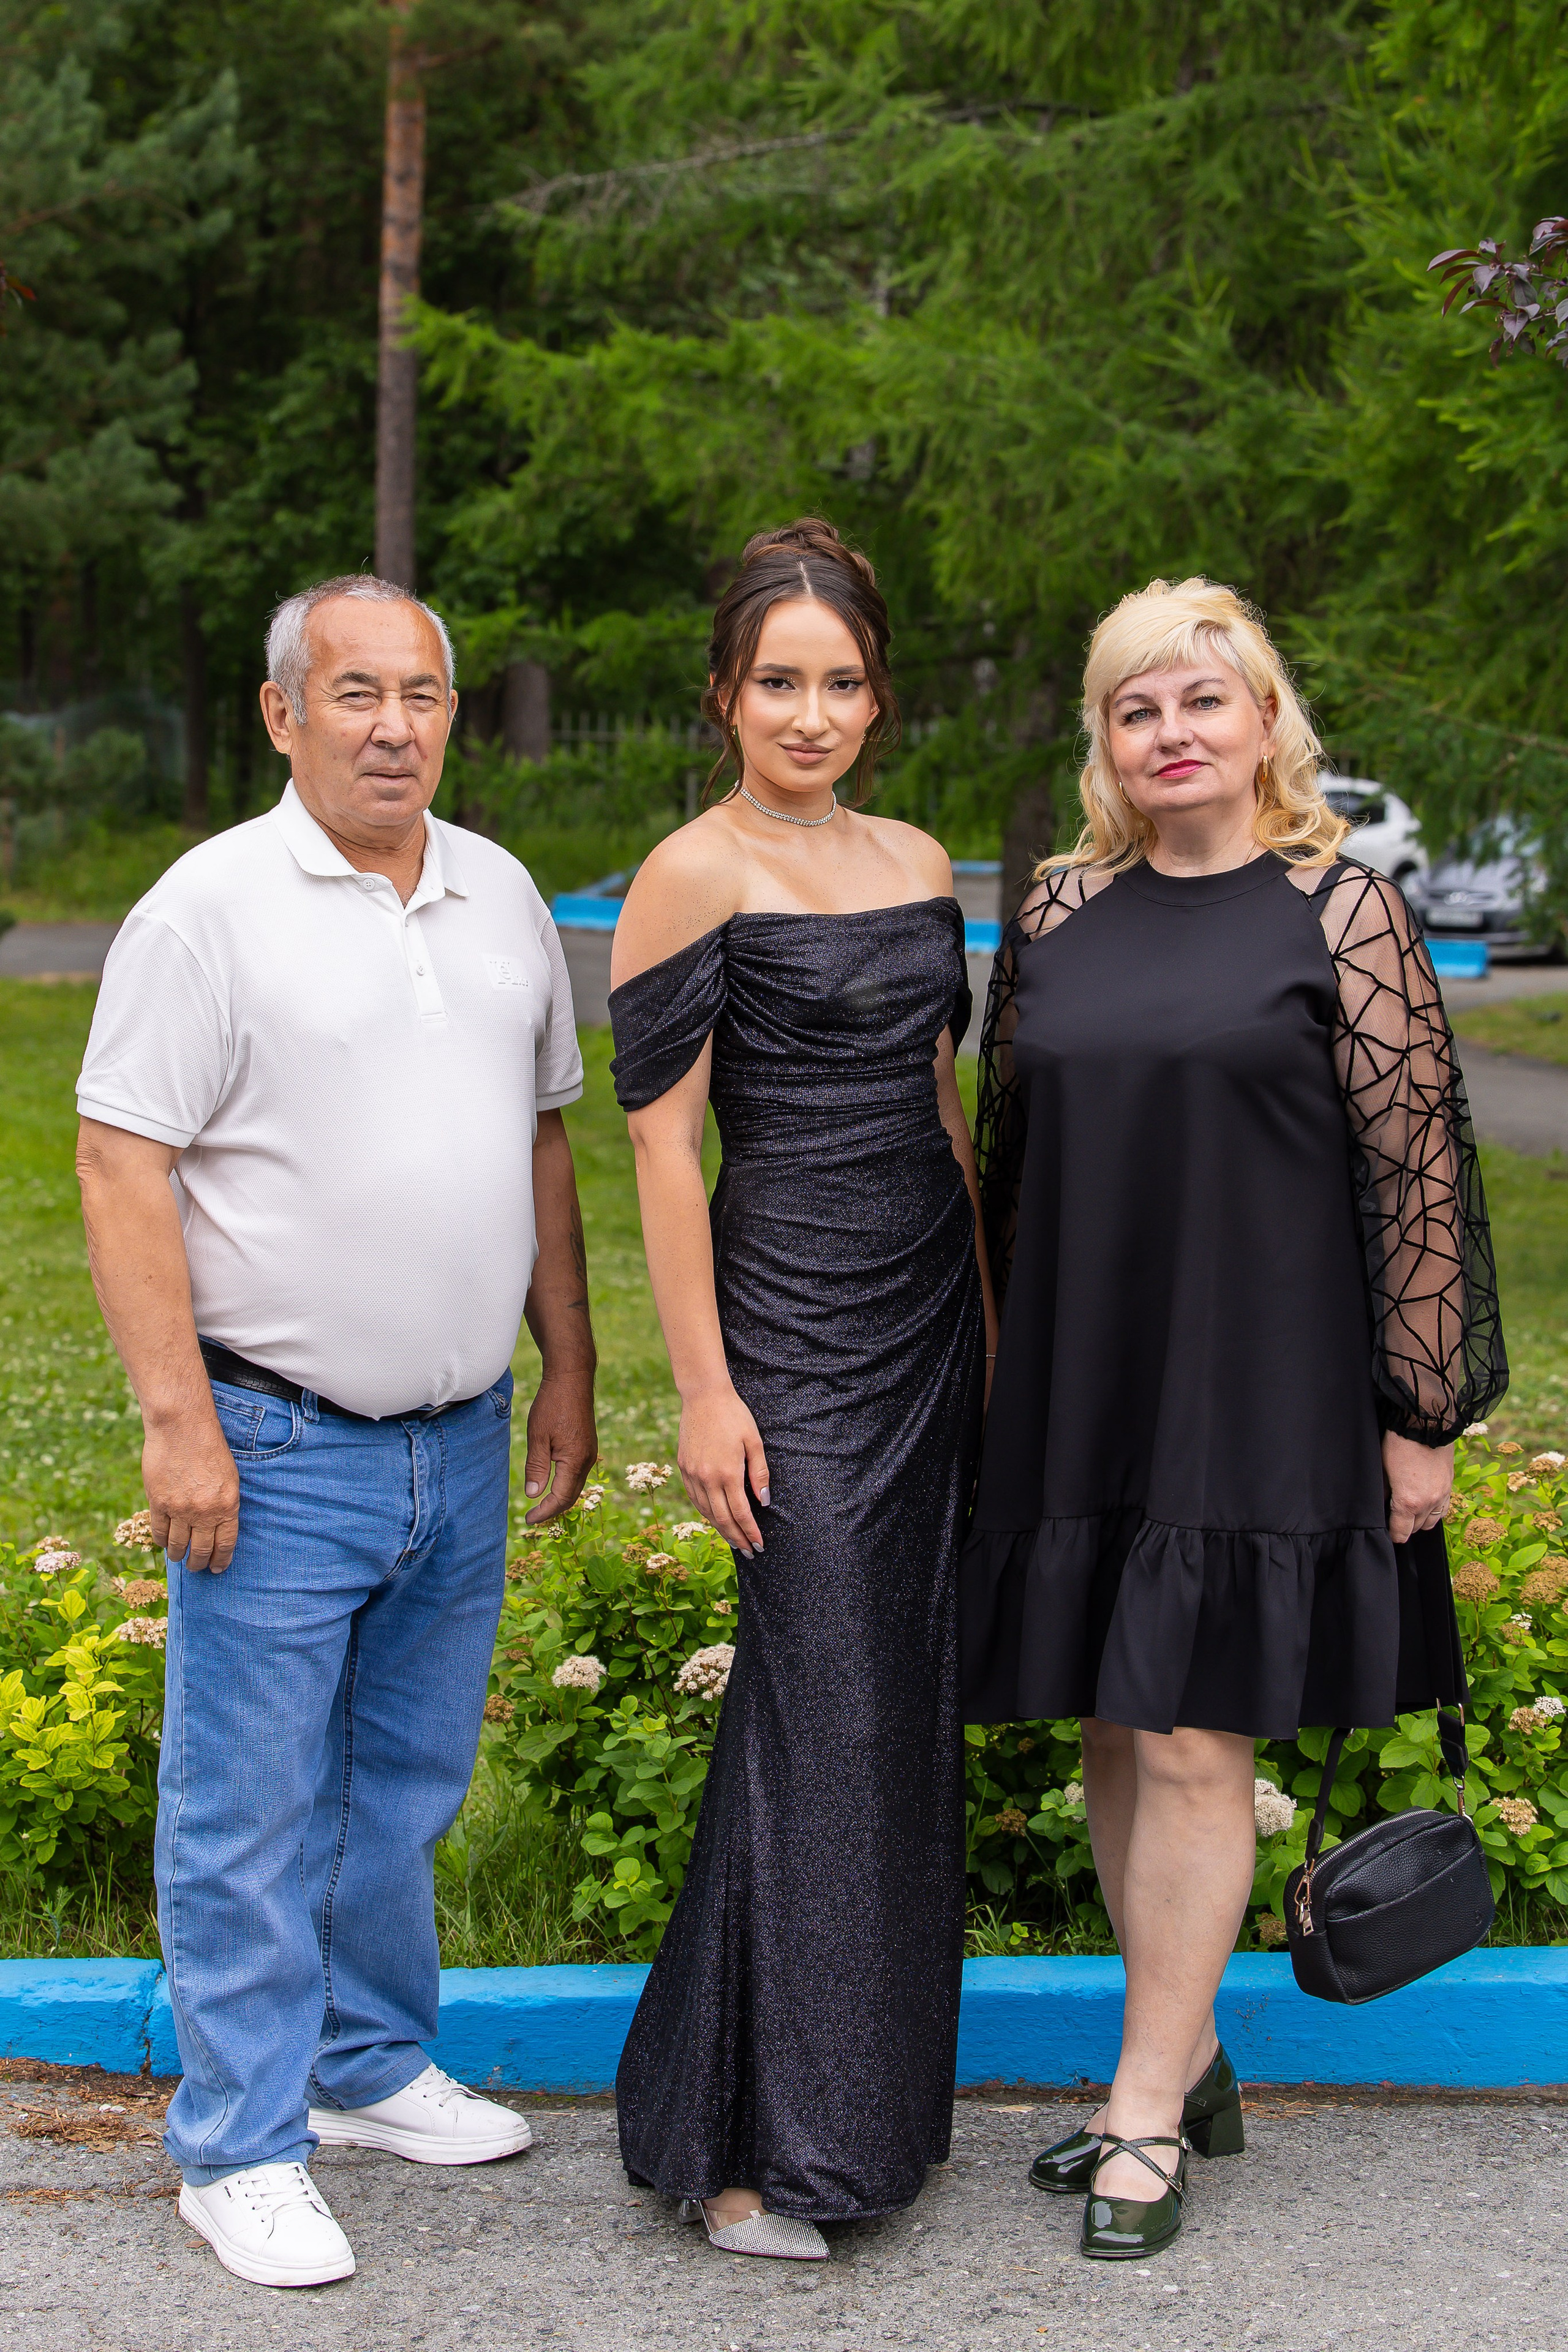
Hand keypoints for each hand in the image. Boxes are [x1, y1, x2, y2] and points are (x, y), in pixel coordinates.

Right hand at [142, 1412, 239, 1572]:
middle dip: (199, 1563)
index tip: (216, 1568)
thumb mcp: (228, 1477)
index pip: (225, 1544)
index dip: (220, 1560)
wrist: (182, 1427)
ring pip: (177, 1545)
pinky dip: (161, 1540)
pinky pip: (158, 1531)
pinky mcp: (158, 1502)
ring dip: (178, 1555)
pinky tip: (164, 1542)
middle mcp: (204, 1511)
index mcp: (227, 1505)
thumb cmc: (209, 1448)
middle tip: (197, 1567)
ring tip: (179, 1557)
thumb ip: (223, 1504)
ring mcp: (179, 1508)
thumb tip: (217, 1528)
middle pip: (201, 1549)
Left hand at [522, 1367, 596, 1524]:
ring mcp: (590, 1452)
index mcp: (575, 1460)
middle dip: (552, 1509)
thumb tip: (533, 1495)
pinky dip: (565, 1484)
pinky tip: (552, 1483)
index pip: (561, 1498)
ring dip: (559, 1498)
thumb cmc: (552, 1405)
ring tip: (540, 1505)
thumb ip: (536, 1467)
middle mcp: (587, 1460)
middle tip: (532, 1517)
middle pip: (571, 1496)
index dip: (544, 1512)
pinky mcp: (587, 1445)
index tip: (528, 1520)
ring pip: (576, 1485)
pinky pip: (578, 1473)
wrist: (572, 1379)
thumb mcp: (537, 1436)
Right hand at [677, 1384, 769, 1557]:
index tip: (759, 1545)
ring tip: (734, 1541)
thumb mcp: (754, 1441)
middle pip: (722, 1518)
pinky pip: (694, 1498)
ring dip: (720, 1529)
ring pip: (705, 1511)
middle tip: (749, 1552)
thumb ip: (759, 1473)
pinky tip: (714, 1518)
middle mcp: (707, 1477)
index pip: (740, 1513)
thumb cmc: (734, 1415)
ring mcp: (692, 1473)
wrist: (703, 1396)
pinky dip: (705, 1512)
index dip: (750, 1532)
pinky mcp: (683, 1467)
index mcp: (727, 1472)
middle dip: (737, 1538)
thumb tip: (763, 1502)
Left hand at [1382, 1430, 1454, 1545]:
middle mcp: (1429, 1503)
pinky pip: (1443, 1509)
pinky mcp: (1450, 1485)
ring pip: (1432, 1521)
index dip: (1392, 1534)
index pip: (1401, 1532)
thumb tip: (1384, 1504)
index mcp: (1409, 1502)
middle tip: (1394, 1516)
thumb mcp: (1383, 1470)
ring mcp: (1442, 1495)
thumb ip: (1384, 1492)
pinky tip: (1425, 1504)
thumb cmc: (1399, 1443)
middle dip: (1405, 1526)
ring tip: (1409, 1511)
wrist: (1425, 1422)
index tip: (1387, 1531)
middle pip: (1416, 1528)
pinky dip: (1434, 1511)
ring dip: (1420, 1520)